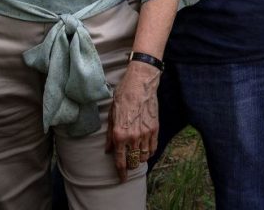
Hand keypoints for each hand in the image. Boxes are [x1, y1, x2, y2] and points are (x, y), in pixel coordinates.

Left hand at [108, 61, 160, 181]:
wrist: (140, 84)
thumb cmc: (123, 96)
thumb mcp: (111, 115)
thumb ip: (110, 135)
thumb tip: (109, 150)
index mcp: (120, 135)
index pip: (120, 161)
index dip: (121, 173)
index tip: (122, 179)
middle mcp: (133, 137)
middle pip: (134, 161)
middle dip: (131, 166)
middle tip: (128, 165)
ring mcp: (145, 133)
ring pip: (144, 156)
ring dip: (140, 159)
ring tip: (137, 156)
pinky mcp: (155, 128)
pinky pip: (153, 147)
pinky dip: (150, 152)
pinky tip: (146, 150)